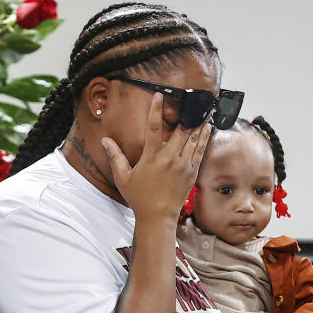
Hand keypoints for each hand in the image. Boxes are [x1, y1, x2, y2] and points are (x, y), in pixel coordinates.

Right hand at [100, 92, 211, 223]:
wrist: (158, 217)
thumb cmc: (139, 197)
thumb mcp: (123, 177)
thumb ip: (115, 157)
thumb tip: (105, 140)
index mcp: (152, 156)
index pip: (153, 127)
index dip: (156, 109)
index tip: (159, 95)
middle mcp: (170, 158)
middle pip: (180, 129)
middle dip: (186, 113)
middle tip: (191, 98)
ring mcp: (183, 165)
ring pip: (193, 138)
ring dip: (198, 122)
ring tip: (204, 108)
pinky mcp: (192, 172)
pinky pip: (200, 151)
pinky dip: (204, 138)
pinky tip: (208, 127)